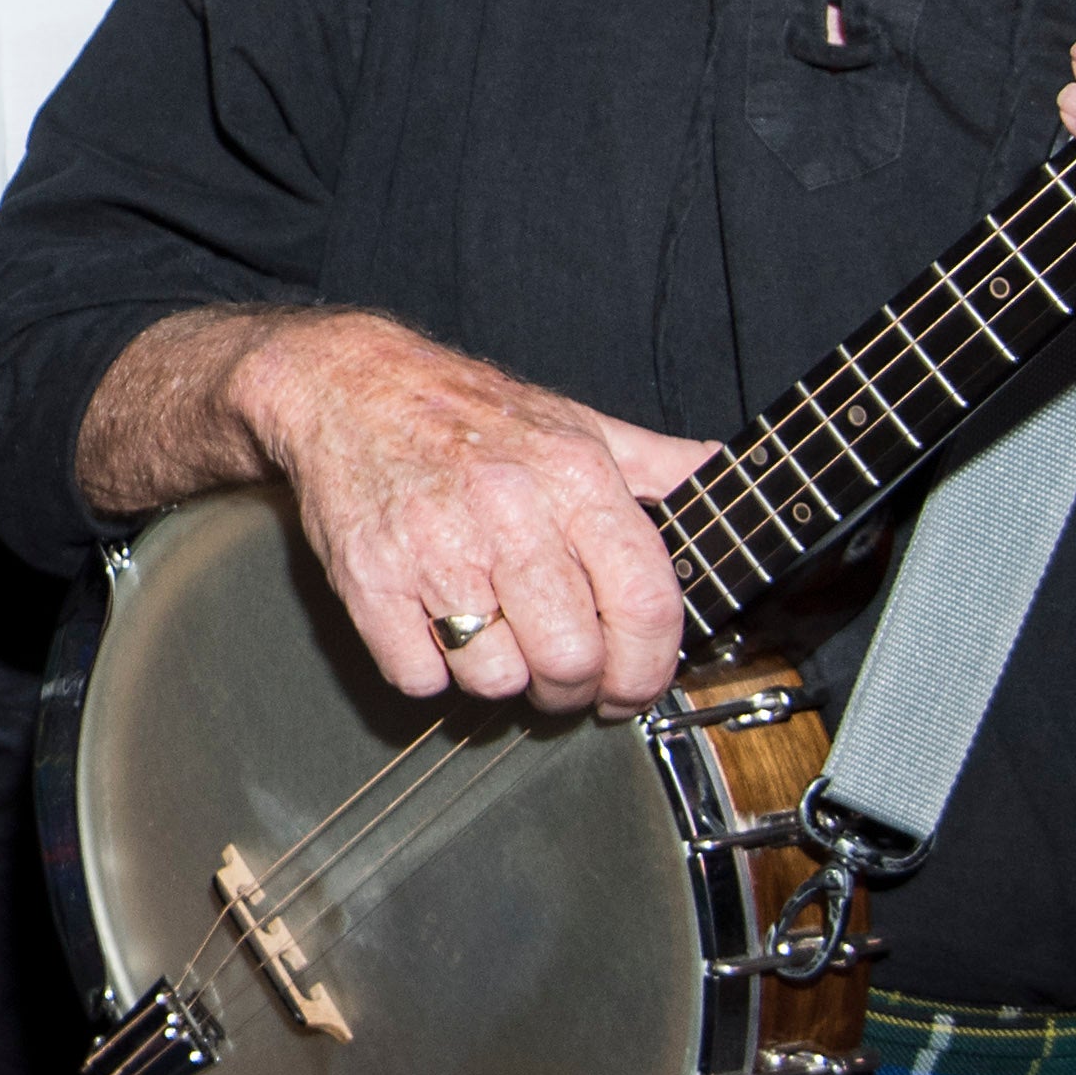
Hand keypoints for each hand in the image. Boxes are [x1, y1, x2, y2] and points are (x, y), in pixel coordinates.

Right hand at [228, 308, 716, 715]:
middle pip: (571, 660)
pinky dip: (431, 672)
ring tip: (496, 640)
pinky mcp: (369, 580)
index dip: (651, 668)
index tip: (638, 687)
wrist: (345, 385)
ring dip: (503, 680)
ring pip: (497, 679)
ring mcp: (434, 548)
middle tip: (565, 677)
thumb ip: (659, 464)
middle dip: (576, 689)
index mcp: (573, 476)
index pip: (644, 605)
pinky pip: (419, 677)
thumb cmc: (469, 413)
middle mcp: (508, 512)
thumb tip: (730, 476)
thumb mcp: (578, 423)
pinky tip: (435, 629)